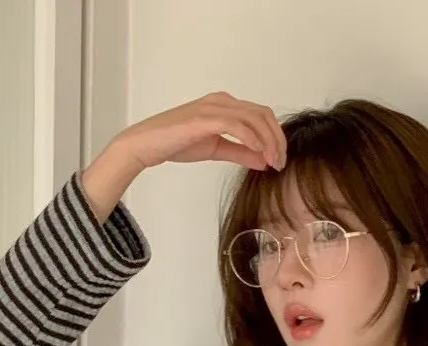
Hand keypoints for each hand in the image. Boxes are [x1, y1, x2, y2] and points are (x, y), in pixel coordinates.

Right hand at [114, 91, 286, 173]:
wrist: (147, 144)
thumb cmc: (176, 143)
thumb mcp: (215, 149)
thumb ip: (240, 152)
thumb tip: (264, 160)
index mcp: (225, 106)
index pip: (260, 115)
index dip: (275, 136)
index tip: (279, 159)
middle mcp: (222, 101)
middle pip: (262, 113)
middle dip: (277, 138)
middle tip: (281, 162)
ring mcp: (213, 107)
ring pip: (253, 118)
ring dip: (268, 141)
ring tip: (272, 161)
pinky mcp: (205, 118)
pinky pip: (236, 124)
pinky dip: (251, 138)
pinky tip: (258, 153)